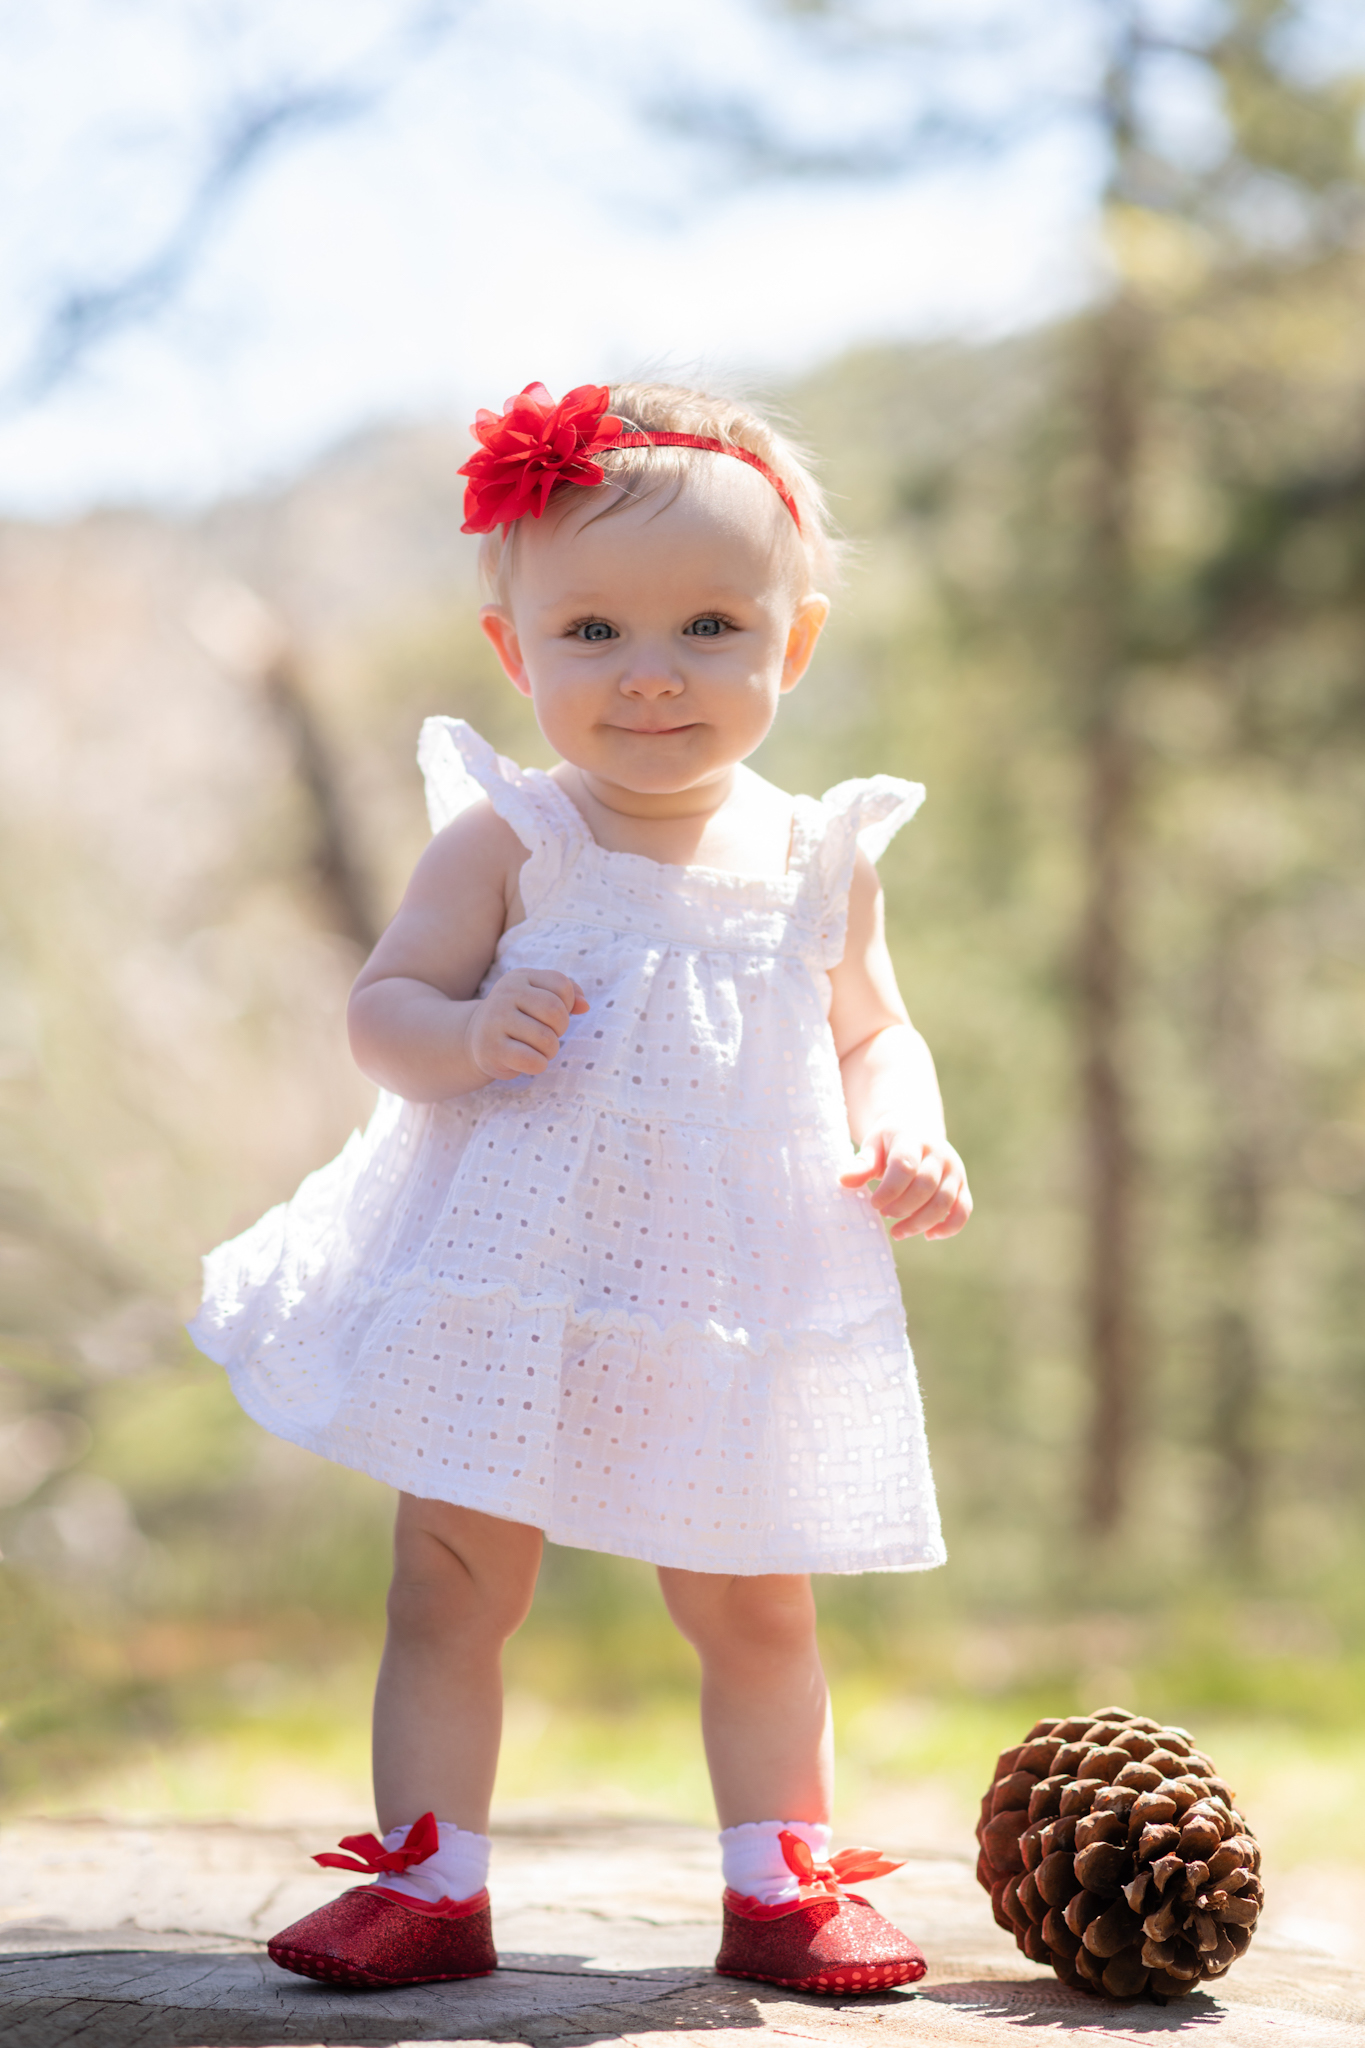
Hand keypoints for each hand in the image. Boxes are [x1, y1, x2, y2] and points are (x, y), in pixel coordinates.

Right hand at [465, 969, 588, 1080]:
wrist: (476, 1038)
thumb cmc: (519, 1017)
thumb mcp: (539, 996)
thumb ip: (568, 994)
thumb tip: (585, 1006)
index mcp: (520, 977)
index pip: (562, 986)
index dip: (568, 1005)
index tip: (553, 1015)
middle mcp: (505, 994)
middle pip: (555, 1012)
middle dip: (560, 1029)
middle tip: (548, 1035)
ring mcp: (495, 1020)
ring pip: (546, 1039)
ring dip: (550, 1050)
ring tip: (538, 1049)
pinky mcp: (492, 1048)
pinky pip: (532, 1060)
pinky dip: (539, 1065)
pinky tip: (529, 1062)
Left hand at [840, 1130, 971, 1240]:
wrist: (917, 1131)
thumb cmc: (889, 1143)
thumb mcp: (873, 1147)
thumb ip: (862, 1165)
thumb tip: (844, 1181)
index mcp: (914, 1139)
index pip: (905, 1166)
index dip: (889, 1190)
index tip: (874, 1204)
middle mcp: (940, 1154)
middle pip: (925, 1187)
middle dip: (902, 1208)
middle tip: (883, 1214)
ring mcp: (955, 1170)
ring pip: (944, 1202)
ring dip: (920, 1223)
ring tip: (897, 1232)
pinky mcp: (963, 1186)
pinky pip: (963, 1211)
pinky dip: (948, 1228)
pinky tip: (928, 1236)